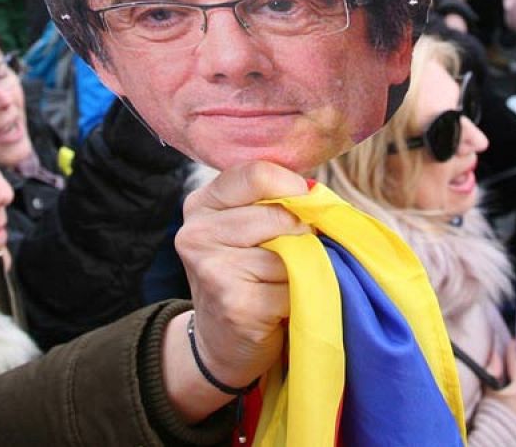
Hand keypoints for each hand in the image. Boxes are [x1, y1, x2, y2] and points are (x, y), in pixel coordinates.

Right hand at [163, 162, 308, 420]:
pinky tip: (281, 305)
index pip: (255, 173)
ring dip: (302, 268)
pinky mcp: (235, 303)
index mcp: (202, 203)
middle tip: (296, 253)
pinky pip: (291, 287)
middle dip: (302, 234)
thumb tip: (318, 193)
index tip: (308, 202)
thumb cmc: (246, 274)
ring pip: (289, 253)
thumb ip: (271, 202)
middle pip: (277, 216)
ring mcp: (212, 269)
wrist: (220, 342)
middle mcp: (197, 233)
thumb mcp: (245, 228)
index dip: (293, 187)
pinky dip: (299, 296)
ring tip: (284, 281)